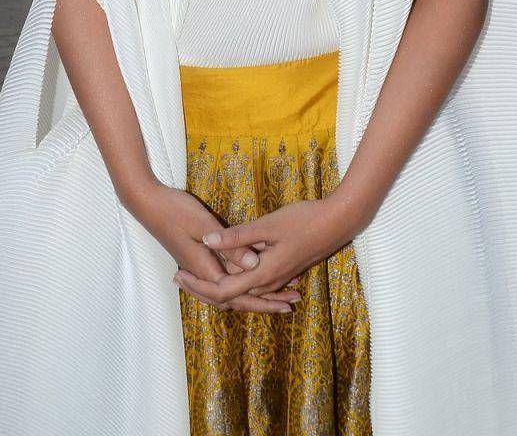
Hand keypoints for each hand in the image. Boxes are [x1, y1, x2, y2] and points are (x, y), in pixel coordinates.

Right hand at [135, 183, 300, 314]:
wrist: (146, 203)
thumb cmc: (174, 210)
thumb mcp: (204, 223)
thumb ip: (230, 244)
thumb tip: (254, 265)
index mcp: (205, 268)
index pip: (236, 294)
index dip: (262, 300)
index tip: (285, 301)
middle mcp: (202, 271)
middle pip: (234, 298)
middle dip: (263, 303)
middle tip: (289, 305)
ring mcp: (198, 264)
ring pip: (229, 289)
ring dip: (253, 295)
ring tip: (277, 296)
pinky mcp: (196, 256)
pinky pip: (223, 276)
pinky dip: (240, 281)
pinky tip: (250, 274)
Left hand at [180, 197, 352, 306]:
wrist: (338, 223)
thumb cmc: (304, 220)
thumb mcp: (268, 225)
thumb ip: (237, 236)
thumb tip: (207, 241)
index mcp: (262, 274)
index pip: (222, 292)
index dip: (198, 286)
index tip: (178, 274)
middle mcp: (268, 281)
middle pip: (229, 295)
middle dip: (202, 287)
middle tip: (178, 275)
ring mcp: (276, 277)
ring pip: (241, 289)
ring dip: (218, 282)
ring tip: (194, 271)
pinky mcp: (282, 269)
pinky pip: (253, 282)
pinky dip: (235, 277)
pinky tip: (226, 266)